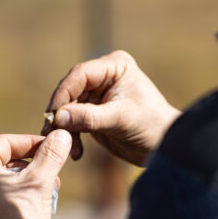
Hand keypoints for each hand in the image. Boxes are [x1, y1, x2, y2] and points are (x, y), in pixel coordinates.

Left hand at [0, 130, 71, 218]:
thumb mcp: (40, 183)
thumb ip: (50, 155)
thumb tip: (61, 134)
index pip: (5, 143)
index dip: (31, 143)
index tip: (51, 149)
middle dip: (27, 166)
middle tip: (50, 175)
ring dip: (17, 183)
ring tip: (40, 194)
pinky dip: (4, 199)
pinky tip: (23, 210)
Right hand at [41, 51, 180, 166]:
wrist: (165, 148)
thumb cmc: (152, 126)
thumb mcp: (121, 120)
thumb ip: (89, 117)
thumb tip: (58, 117)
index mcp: (115, 66)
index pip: (80, 74)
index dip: (64, 94)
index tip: (54, 115)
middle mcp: (104, 76)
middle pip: (70, 91)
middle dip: (61, 114)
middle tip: (52, 134)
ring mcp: (97, 95)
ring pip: (68, 108)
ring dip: (64, 128)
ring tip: (67, 148)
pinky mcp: (93, 113)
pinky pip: (73, 122)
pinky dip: (72, 136)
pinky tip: (77, 153)